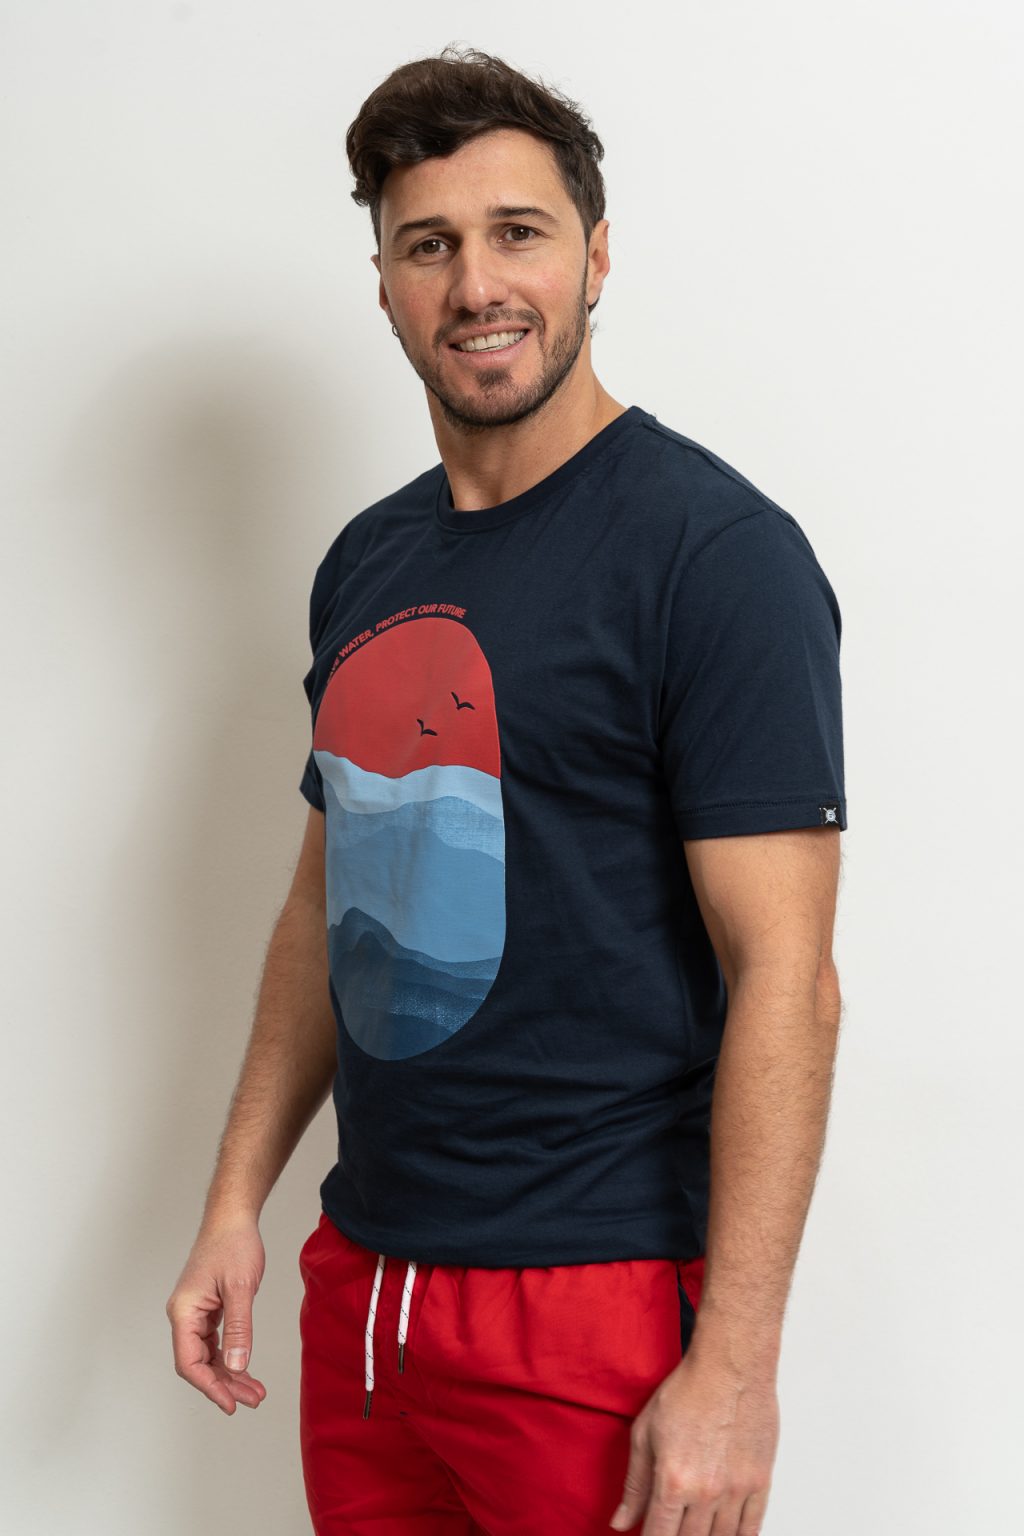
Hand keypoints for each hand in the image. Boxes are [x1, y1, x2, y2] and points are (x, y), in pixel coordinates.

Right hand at [165, 1217, 268, 1414]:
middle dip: (225, 1384)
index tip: (230, 1404)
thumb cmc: (233, 1245)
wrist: (232, 1218)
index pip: (189, 1362)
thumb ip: (239, 1328)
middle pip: (198, 1363)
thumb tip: (236, 1366)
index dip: (209, 1387)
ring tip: (255, 1391)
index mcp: (184, 1311)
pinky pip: (214, 1342)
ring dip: (229, 1374)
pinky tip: (246, 1368)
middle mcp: (184, 1315)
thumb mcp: (241, 1287)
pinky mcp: (206, 1309)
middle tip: (253, 1399)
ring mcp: (194, 1313)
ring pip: (207, 1355)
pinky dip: (230, 1356)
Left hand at [608, 1351, 778, 1534]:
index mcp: (672, 1481)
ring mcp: (736, 1491)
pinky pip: (752, 1528)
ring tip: (696, 1530)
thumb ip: (634, 1485)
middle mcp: (706, 1493)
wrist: (730, 1368)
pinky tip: (728, 1535)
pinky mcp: (760, 1482)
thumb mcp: (645, 1434)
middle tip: (672, 1529)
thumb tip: (621, 1522)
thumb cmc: (687, 1392)